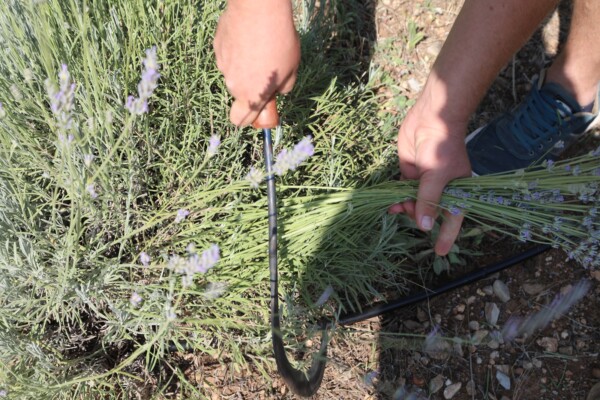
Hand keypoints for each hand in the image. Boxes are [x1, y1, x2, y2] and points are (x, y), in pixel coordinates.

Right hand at [213, 0, 299, 125]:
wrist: (259, 10)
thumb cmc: (279, 42)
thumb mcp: (292, 70)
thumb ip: (284, 88)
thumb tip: (278, 91)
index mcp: (252, 96)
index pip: (240, 120)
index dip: (250, 118)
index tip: (260, 110)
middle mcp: (233, 84)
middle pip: (239, 94)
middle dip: (251, 88)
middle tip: (266, 70)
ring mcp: (223, 65)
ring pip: (233, 73)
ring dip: (244, 67)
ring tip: (259, 48)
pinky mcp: (218, 47)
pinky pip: (228, 55)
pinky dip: (237, 51)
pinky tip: (248, 38)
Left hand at [389, 97, 470, 255]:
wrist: (429, 120)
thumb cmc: (442, 147)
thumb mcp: (436, 176)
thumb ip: (428, 200)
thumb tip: (424, 226)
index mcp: (457, 191)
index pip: (454, 218)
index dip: (447, 235)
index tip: (440, 253)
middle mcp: (441, 190)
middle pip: (430, 213)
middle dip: (418, 218)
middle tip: (407, 214)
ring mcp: (424, 183)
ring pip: (414, 204)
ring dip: (404, 208)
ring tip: (395, 206)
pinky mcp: (410, 176)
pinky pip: (403, 193)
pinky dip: (396, 199)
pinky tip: (389, 203)